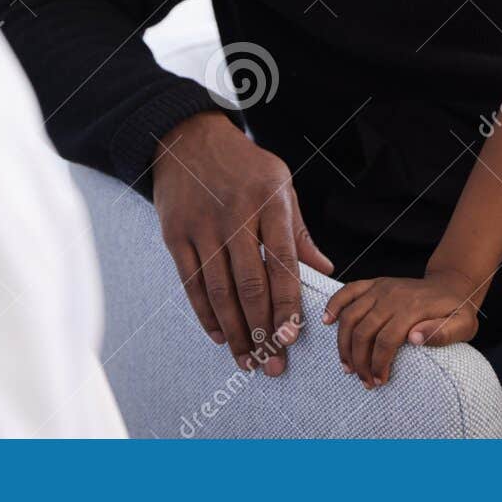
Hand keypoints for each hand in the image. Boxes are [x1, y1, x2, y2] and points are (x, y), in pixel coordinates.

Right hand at [153, 112, 332, 374]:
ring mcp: (203, 226)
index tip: (292, 337)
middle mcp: (236, 216)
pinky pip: (192, 283)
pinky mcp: (176, 234)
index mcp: (270, 203)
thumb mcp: (281, 185)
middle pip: (249, 284)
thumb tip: (325, 271)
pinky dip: (205, 314)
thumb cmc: (243, 165)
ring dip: (235, 332)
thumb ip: (300, 232)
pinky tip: (220, 335)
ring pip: (220, 290)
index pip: (282, 263)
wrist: (187, 138)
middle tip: (273, 364)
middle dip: (263, 330)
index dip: (287, 304)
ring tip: (248, 360)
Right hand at [322, 269, 480, 387]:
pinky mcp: (374, 284)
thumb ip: (442, 333)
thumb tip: (414, 339)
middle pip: (364, 331)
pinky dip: (334, 305)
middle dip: (359, 360)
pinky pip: (348, 290)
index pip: (386, 340)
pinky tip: (327, 322)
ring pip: (351, 315)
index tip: (379, 381)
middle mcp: (392, 295)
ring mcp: (381, 288)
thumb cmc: (457, 311)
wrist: (452, 286)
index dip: (378, 364)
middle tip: (363, 380)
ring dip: (344, 343)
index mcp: (412, 308)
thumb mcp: (462, 326)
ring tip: (347, 366)